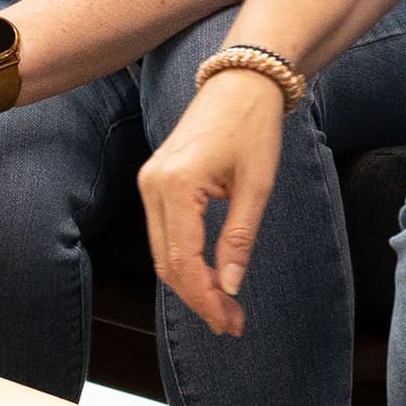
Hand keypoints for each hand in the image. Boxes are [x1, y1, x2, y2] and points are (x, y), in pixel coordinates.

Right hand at [138, 65, 285, 338]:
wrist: (240, 81)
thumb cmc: (253, 127)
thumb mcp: (256, 186)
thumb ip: (239, 238)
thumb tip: (230, 288)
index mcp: (177, 185)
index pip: (184, 261)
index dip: (205, 299)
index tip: (229, 323)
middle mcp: (153, 185)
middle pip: (167, 262)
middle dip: (198, 298)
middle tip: (231, 324)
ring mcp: (149, 182)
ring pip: (162, 251)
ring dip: (190, 283)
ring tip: (224, 307)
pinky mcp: (155, 181)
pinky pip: (163, 233)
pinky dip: (183, 260)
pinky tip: (208, 277)